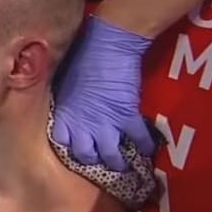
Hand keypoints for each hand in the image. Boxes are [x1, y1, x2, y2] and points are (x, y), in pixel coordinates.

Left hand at [53, 16, 154, 171]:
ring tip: (124, 166)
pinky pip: (138, 139)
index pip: (61, 142)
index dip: (69, 148)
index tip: (76, 150)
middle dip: (93, 161)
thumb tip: (71, 108)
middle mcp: (81, 125)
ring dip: (118, 162)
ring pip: (111, 155)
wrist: (109, 45)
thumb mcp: (66, 82)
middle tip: (101, 162)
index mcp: (64, 114)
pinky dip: (145, 145)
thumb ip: (68, 102)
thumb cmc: (84, 58)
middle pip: (85, 155)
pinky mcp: (127, 117)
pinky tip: (149, 149)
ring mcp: (105, 124)